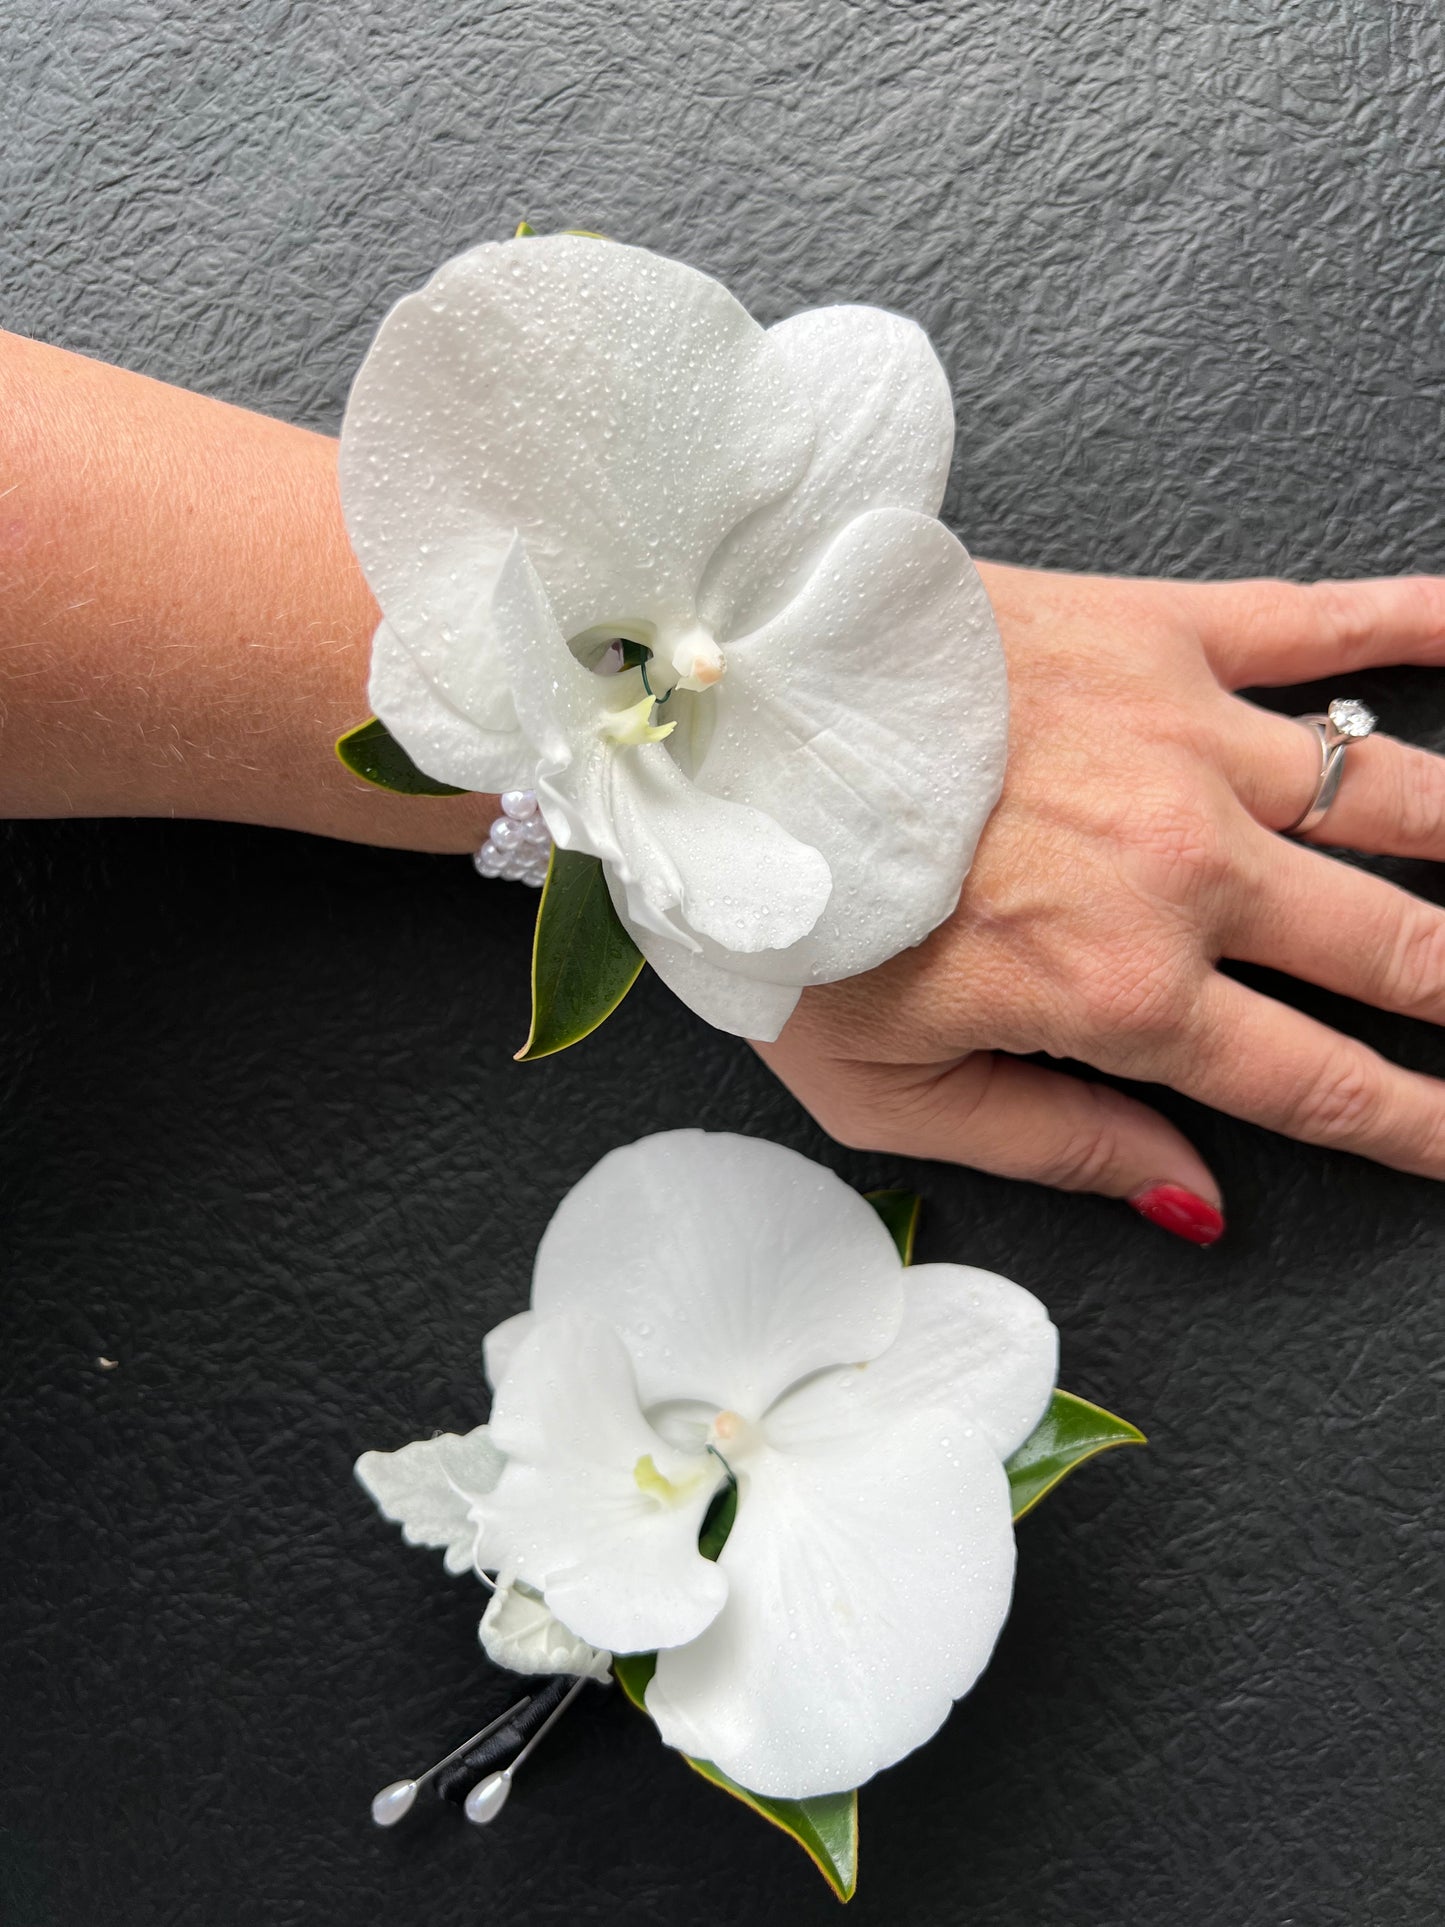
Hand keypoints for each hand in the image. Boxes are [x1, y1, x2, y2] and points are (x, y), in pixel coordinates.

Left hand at [756, 563, 1444, 1239]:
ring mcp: (1186, 740)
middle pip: (1402, 947)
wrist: (714, 727)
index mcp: (1124, 993)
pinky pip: (1321, 622)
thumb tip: (1193, 1192)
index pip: (1319, 1083)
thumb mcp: (890, 1094)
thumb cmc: (785, 916)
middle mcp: (1189, 870)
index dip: (1418, 1127)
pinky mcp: (1154, 631)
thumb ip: (1058, 1143)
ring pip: (1402, 799)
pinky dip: (1416, 626)